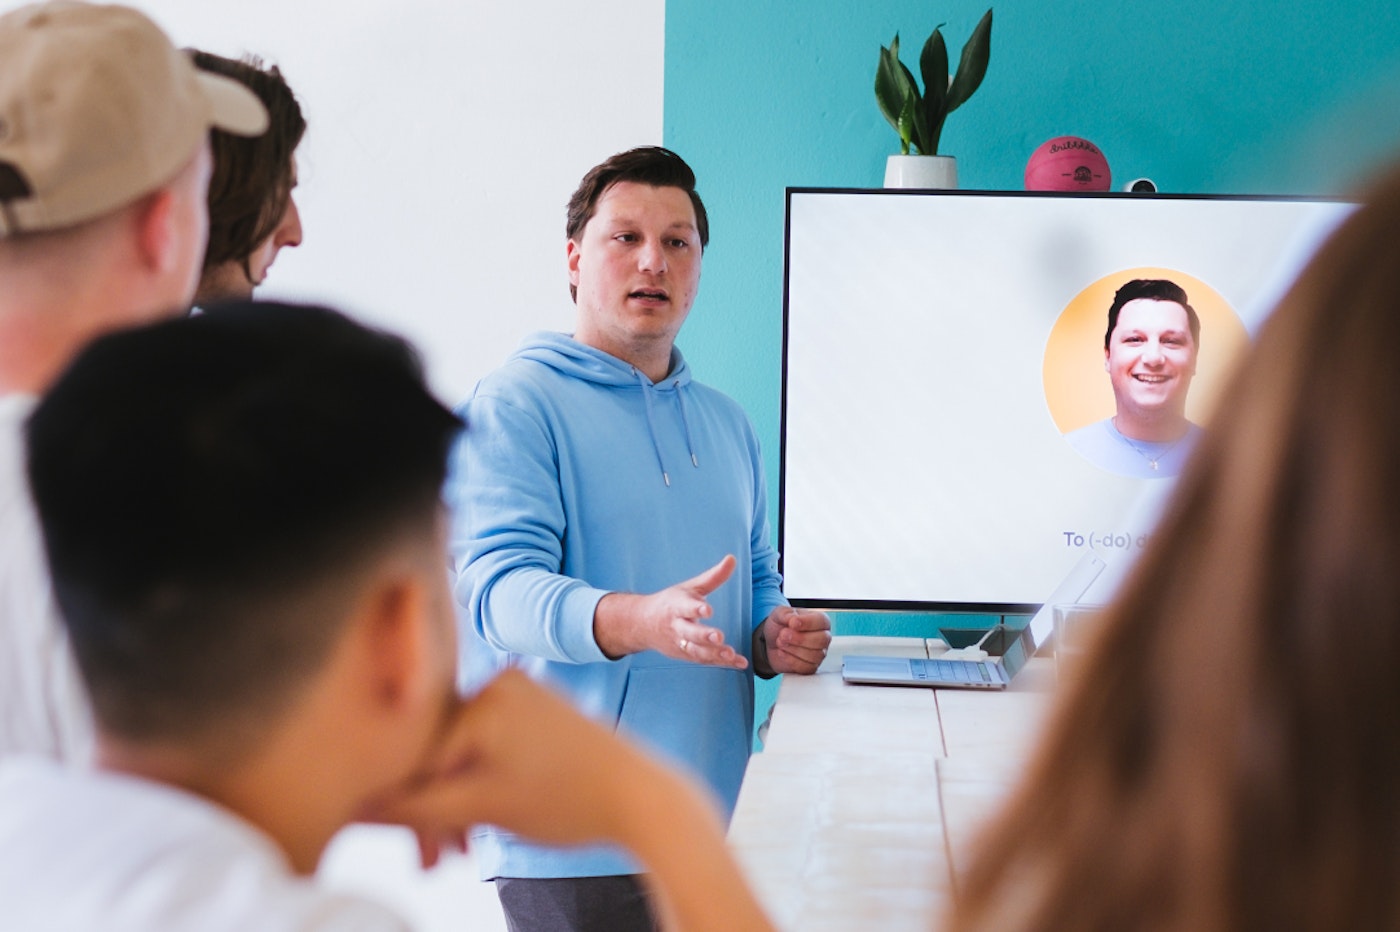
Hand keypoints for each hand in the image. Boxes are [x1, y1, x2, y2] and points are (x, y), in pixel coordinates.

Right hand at [370, 671, 777, 931]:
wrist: (644, 798)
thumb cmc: (572, 799)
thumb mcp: (483, 806)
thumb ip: (415, 806)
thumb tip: (356, 807)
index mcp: (487, 695)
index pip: (416, 748)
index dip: (397, 799)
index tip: (391, 837)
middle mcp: (501, 682)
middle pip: (437, 751)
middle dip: (430, 809)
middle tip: (428, 860)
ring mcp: (520, 695)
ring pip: (461, 754)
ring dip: (454, 803)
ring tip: (457, 852)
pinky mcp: (535, 712)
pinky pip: (487, 748)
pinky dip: (479, 784)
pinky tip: (479, 824)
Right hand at [593, 555, 747, 668]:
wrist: (643, 624)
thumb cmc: (671, 603)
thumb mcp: (690, 587)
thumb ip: (713, 577)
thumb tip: (732, 559)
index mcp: (676, 606)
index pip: (685, 607)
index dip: (695, 608)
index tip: (707, 609)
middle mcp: (677, 627)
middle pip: (689, 633)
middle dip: (703, 636)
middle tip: (718, 637)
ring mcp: (681, 644)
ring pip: (696, 651)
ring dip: (713, 654)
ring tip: (730, 654)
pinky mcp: (687, 655)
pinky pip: (706, 661)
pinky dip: (722, 663)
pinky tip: (740, 662)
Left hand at [756, 606, 831, 674]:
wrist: (770, 643)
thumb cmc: (780, 626)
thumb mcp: (779, 613)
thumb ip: (786, 614)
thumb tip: (794, 619)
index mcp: (819, 620)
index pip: (822, 621)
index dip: (807, 623)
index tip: (792, 623)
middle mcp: (823, 637)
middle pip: (822, 640)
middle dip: (800, 638)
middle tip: (783, 634)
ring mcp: (818, 654)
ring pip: (814, 655)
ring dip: (793, 649)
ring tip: (780, 642)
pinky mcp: (810, 667)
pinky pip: (805, 667)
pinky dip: (790, 660)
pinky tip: (782, 652)